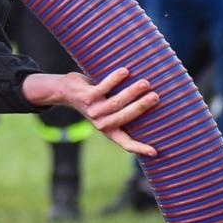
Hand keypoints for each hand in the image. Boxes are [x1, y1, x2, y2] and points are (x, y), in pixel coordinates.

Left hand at [23, 67, 158, 156]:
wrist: (66, 92)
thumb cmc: (96, 100)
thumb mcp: (108, 111)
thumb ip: (125, 111)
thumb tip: (156, 102)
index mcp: (109, 130)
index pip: (125, 143)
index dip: (139, 148)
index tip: (155, 151)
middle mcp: (101, 123)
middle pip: (125, 117)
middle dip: (141, 107)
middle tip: (156, 96)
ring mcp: (93, 110)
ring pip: (116, 102)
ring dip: (132, 92)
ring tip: (145, 83)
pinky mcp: (86, 97)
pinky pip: (103, 87)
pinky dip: (114, 79)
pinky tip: (124, 71)